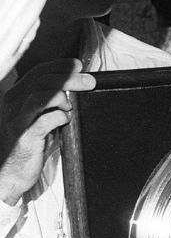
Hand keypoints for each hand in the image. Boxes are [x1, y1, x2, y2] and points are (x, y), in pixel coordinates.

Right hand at [0, 59, 94, 205]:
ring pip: (40, 97)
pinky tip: (65, 120)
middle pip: (42, 81)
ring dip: (62, 97)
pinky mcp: (24, 136)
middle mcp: (13, 105)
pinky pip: (44, 120)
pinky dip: (59, 117)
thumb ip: (53, 100)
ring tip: (71, 106)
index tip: (78, 65)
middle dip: (69, 78)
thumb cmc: (33, 142)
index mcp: (17, 96)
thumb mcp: (42, 116)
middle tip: (90, 82)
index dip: (59, 66)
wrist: (14, 172)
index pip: (37, 72)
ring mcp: (17, 120)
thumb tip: (78, 83)